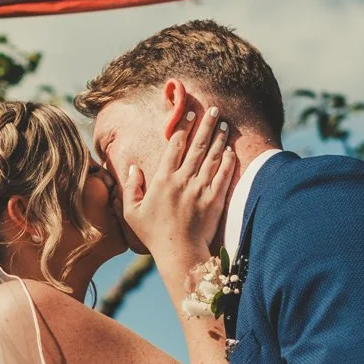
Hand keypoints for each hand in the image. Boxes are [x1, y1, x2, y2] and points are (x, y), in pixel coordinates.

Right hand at [121, 106, 236, 263]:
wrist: (179, 253)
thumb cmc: (153, 234)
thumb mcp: (132, 212)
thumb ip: (131, 188)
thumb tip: (134, 168)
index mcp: (163, 180)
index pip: (175, 146)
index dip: (184, 128)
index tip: (190, 114)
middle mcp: (183, 180)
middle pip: (197, 145)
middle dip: (207, 125)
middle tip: (214, 109)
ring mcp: (201, 189)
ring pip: (213, 157)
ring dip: (219, 138)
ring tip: (225, 123)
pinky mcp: (215, 199)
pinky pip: (224, 175)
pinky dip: (228, 160)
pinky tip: (231, 149)